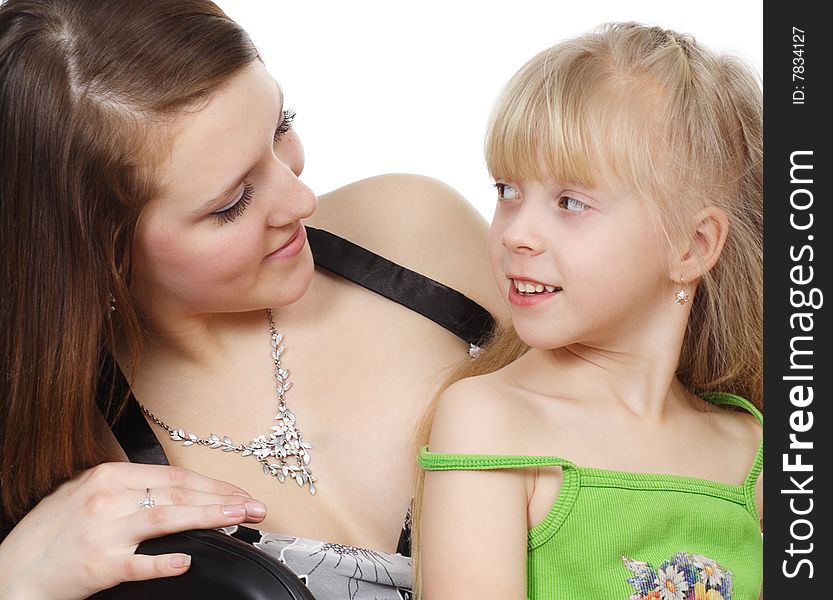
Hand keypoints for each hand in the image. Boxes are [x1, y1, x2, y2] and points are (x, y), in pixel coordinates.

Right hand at [0, 462, 267, 599]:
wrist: (11, 571)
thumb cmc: (50, 535)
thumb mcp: (85, 495)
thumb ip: (126, 489)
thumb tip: (175, 492)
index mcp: (107, 476)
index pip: (173, 476)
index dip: (212, 484)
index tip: (240, 492)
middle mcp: (107, 498)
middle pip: (178, 493)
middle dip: (222, 498)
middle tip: (254, 506)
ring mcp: (104, 532)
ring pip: (167, 518)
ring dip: (210, 517)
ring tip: (240, 519)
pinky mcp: (98, 565)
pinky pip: (139, 563)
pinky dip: (164, 562)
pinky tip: (187, 561)